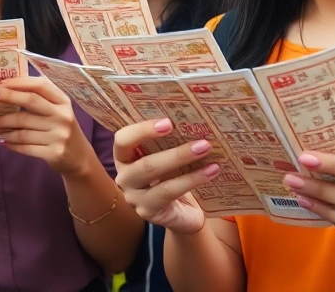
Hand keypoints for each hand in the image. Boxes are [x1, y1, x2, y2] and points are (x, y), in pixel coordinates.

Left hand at [0, 76, 95, 175]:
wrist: (79, 158)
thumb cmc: (61, 128)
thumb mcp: (57, 110)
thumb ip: (39, 98)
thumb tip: (6, 87)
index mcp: (63, 101)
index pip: (39, 85)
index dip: (17, 82)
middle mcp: (63, 116)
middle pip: (30, 101)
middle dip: (7, 96)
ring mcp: (60, 135)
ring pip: (24, 128)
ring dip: (4, 126)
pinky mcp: (54, 152)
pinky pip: (26, 146)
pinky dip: (11, 144)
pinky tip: (3, 141)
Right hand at [113, 118, 219, 234]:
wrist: (182, 214)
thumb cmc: (173, 177)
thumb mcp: (168, 158)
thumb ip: (170, 142)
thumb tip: (195, 120)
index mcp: (124, 157)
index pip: (123, 140)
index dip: (142, 130)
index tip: (169, 123)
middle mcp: (124, 177)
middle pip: (144, 163)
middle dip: (175, 152)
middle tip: (202, 142)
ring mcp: (133, 197)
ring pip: (156, 178)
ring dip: (183, 162)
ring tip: (206, 151)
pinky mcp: (148, 211)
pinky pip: (170, 192)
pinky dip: (192, 179)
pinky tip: (211, 171)